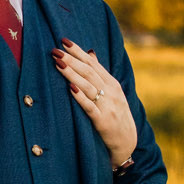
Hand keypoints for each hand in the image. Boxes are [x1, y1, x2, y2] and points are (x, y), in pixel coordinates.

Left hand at [54, 40, 136, 164]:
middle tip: (55, 50)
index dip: (78, 52)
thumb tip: (90, 52)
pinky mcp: (103, 121)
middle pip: (89, 72)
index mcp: (112, 83)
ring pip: (88, 86)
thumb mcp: (111, 92)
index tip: (63, 41)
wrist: (127, 142)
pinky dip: (80, 97)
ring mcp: (107, 106)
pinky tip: (70, 88)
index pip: (93, 63)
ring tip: (58, 63)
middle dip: (71, 59)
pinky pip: (90, 107)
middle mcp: (111, 92)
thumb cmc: (115, 115)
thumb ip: (99, 74)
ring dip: (72, 74)